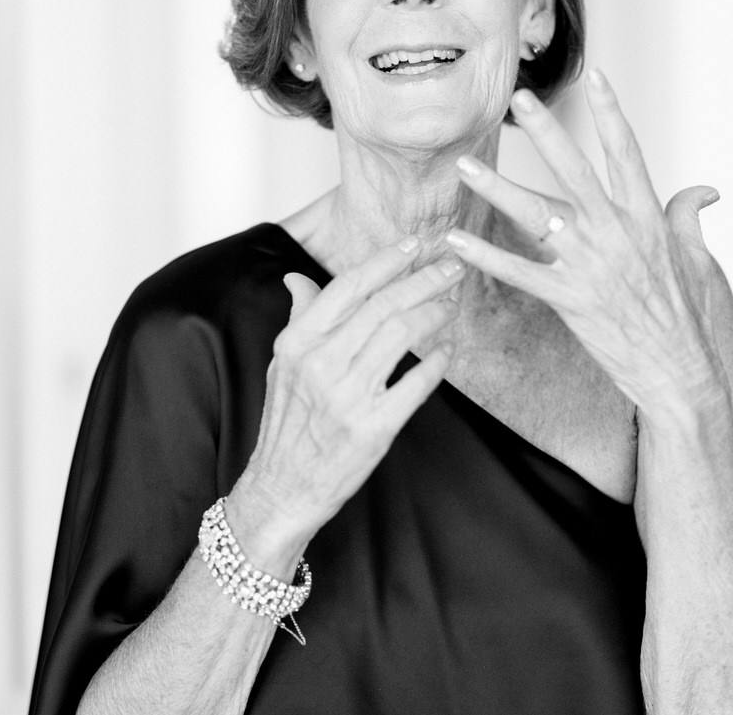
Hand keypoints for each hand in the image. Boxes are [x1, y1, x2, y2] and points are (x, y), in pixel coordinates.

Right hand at [232, 240, 459, 562]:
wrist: (282, 488)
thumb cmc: (287, 424)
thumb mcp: (282, 365)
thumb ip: (299, 318)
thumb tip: (298, 278)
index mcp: (298, 342)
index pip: (348, 287)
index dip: (385, 261)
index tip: (413, 245)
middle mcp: (321, 364)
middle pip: (383, 305)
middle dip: (424, 280)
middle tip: (451, 269)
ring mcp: (348, 396)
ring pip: (403, 334)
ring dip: (434, 312)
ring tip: (451, 304)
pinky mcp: (374, 427)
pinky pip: (417, 383)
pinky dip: (438, 362)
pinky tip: (448, 351)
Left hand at [445, 69, 732, 428]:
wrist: (680, 371)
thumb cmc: (687, 316)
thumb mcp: (697, 259)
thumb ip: (688, 217)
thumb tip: (705, 189)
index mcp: (648, 217)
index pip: (628, 152)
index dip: (612, 112)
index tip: (597, 75)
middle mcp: (618, 233)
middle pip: (575, 171)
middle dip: (546, 132)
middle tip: (519, 99)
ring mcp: (592, 266)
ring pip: (536, 216)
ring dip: (497, 188)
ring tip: (465, 165)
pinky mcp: (570, 300)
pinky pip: (518, 272)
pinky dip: (483, 257)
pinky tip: (453, 241)